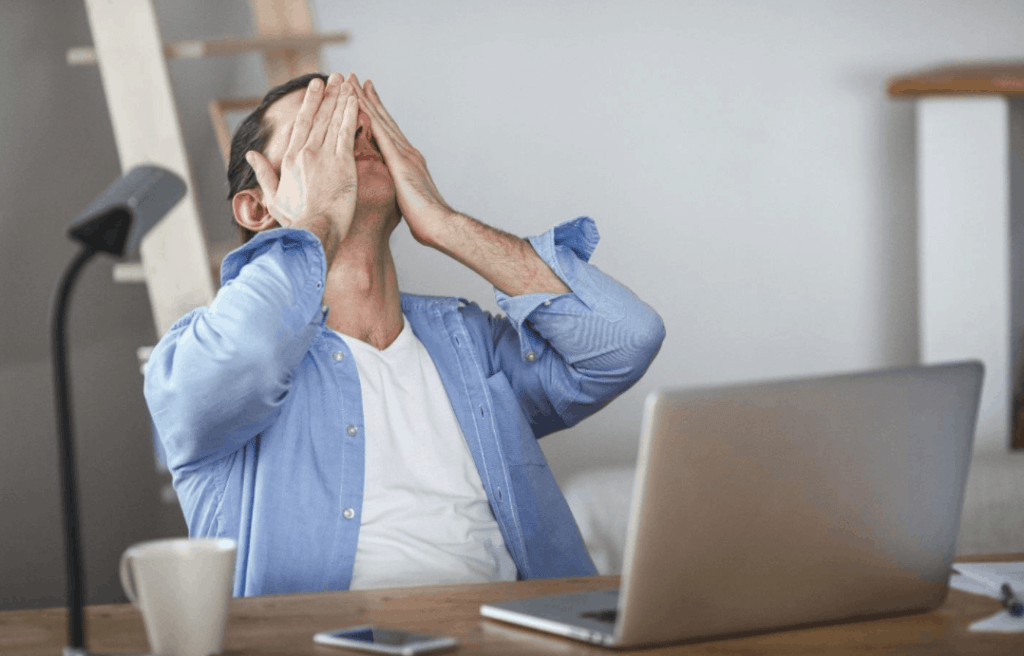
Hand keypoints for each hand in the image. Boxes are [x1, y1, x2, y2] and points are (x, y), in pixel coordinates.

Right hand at [247, 73, 359, 238]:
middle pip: (318, 116)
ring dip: (341, 99)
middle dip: (327, 95)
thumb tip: (251, 155)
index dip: (309, 103)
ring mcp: (324, 156)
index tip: (315, 88)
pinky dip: (351, 114)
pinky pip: (347, 132)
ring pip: (333, 120)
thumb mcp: (273, 196)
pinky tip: (355, 100)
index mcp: (290, 159)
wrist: (314, 231)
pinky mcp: (343, 163)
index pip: (301, 124)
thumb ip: (264, 172)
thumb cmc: (296, 221)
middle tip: (335, 77)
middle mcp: (306, 152)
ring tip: (347, 82)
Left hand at [349, 74, 453, 245]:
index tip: (364, 97)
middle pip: (383, 119)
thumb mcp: (408, 200)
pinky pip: (380, 134)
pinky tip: (357, 104)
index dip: (376, 113)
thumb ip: (401, 188)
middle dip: (368, 99)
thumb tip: (397, 192)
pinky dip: (368, 116)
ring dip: (364, 100)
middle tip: (355, 79)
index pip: (387, 132)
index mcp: (407, 161)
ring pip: (380, 120)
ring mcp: (404, 154)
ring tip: (351, 81)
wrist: (439, 224)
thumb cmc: (426, 222)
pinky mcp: (400, 160)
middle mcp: (407, 151)